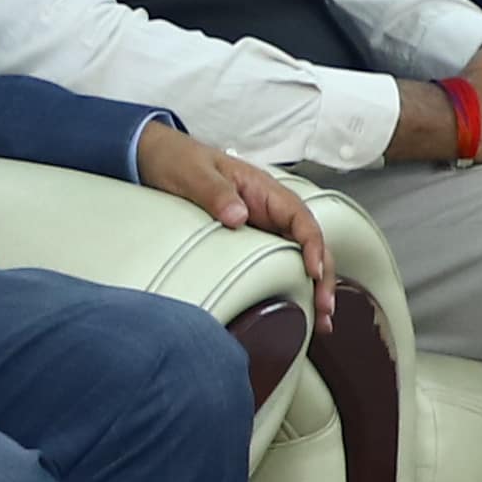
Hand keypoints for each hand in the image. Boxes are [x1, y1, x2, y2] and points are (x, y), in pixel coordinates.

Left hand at [134, 121, 332, 318]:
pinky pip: (276, 262)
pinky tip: (297, 308)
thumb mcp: (194, 173)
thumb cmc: (180, 160)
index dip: (313, 245)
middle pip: (308, 243)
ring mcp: (261, 226)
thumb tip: (238, 216)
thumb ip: (216, 192)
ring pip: (298, 256)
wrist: (157, 159)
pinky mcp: (248, 240)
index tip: (313, 271)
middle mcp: (269, 209)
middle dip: (323, 276)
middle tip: (324, 310)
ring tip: (320, 321)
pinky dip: (290, 284)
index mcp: (264, 190)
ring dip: (313, 286)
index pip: (300, 218)